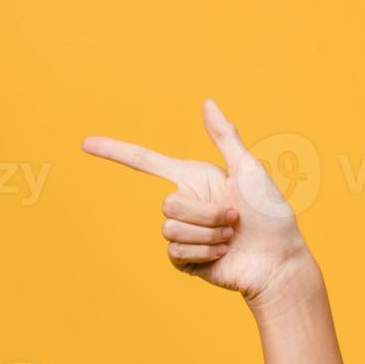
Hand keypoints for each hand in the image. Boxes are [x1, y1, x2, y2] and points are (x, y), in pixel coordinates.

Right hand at [82, 98, 310, 304]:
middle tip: (235, 219)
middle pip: (167, 203)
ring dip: (208, 234)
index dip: (116, 152)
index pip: (147, 163)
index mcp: (196, 179)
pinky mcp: (184, 259)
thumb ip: (225, 138)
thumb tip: (207, 101)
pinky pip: (175, 251)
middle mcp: (186, 204)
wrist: (279, 261)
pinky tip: (222, 254)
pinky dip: (204, 252)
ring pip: (170, 229)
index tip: (85, 143)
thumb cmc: (272, 214)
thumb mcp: (250, 171)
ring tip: (231, 238)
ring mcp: (183, 233)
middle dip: (206, 214)